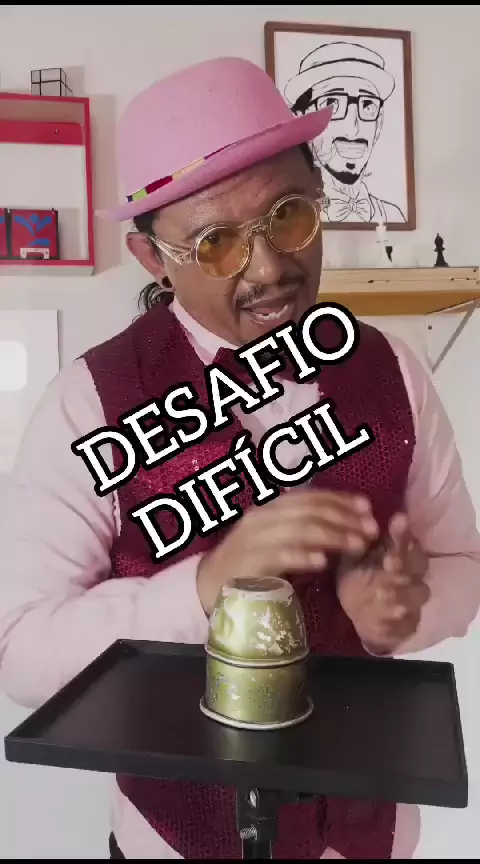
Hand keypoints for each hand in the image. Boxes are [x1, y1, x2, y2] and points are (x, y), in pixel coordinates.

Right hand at [196, 490, 378, 614]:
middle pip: (309, 511)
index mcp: (271, 509)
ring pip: (299, 529)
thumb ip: (308, 531)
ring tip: (358, 545)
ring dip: (333, 536)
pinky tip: (323, 562)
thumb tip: (351, 524)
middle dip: (344, 518)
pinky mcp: (248, 564)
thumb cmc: (253, 565)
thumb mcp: (281, 542)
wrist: (210, 587)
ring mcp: (253, 540)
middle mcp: (262, 518)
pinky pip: (279, 556)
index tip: (368, 507)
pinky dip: (303, 556)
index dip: (341, 499)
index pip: (310, 496)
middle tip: (371, 530)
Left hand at [337, 513, 429, 653]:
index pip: (408, 541)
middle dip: (405, 565)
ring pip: (418, 594)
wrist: (355, 613)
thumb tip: (371, 517)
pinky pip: (408, 624)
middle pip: (419, 566)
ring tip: (381, 594)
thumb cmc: (356, 576)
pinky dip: (396, 625)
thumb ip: (364, 538)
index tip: (391, 534)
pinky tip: (381, 623)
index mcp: (400, 552)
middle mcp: (412, 574)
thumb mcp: (354, 555)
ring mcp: (413, 599)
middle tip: (389, 564)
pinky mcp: (409, 624)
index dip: (402, 538)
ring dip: (402, 594)